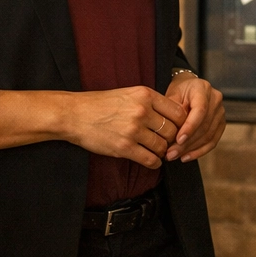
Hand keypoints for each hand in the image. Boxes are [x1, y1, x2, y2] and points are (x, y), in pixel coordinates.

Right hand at [67, 86, 188, 168]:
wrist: (75, 114)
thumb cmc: (101, 104)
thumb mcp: (129, 93)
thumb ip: (150, 102)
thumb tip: (171, 114)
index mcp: (146, 95)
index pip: (178, 112)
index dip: (181, 123)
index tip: (176, 129)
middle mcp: (142, 111)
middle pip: (173, 130)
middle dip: (172, 139)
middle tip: (167, 143)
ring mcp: (133, 130)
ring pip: (163, 146)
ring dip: (162, 152)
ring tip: (157, 151)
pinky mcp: (124, 147)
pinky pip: (150, 159)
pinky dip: (154, 162)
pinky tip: (151, 160)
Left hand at [165, 73, 225, 162]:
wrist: (188, 88)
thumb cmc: (179, 91)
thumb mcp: (171, 95)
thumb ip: (172, 112)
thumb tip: (170, 133)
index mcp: (203, 89)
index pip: (200, 110)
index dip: (190, 127)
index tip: (178, 140)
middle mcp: (216, 99)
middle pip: (204, 126)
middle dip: (186, 143)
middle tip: (170, 153)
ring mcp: (220, 112)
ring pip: (208, 136)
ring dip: (191, 149)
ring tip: (174, 156)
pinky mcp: (220, 124)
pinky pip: (212, 141)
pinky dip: (199, 151)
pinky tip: (186, 156)